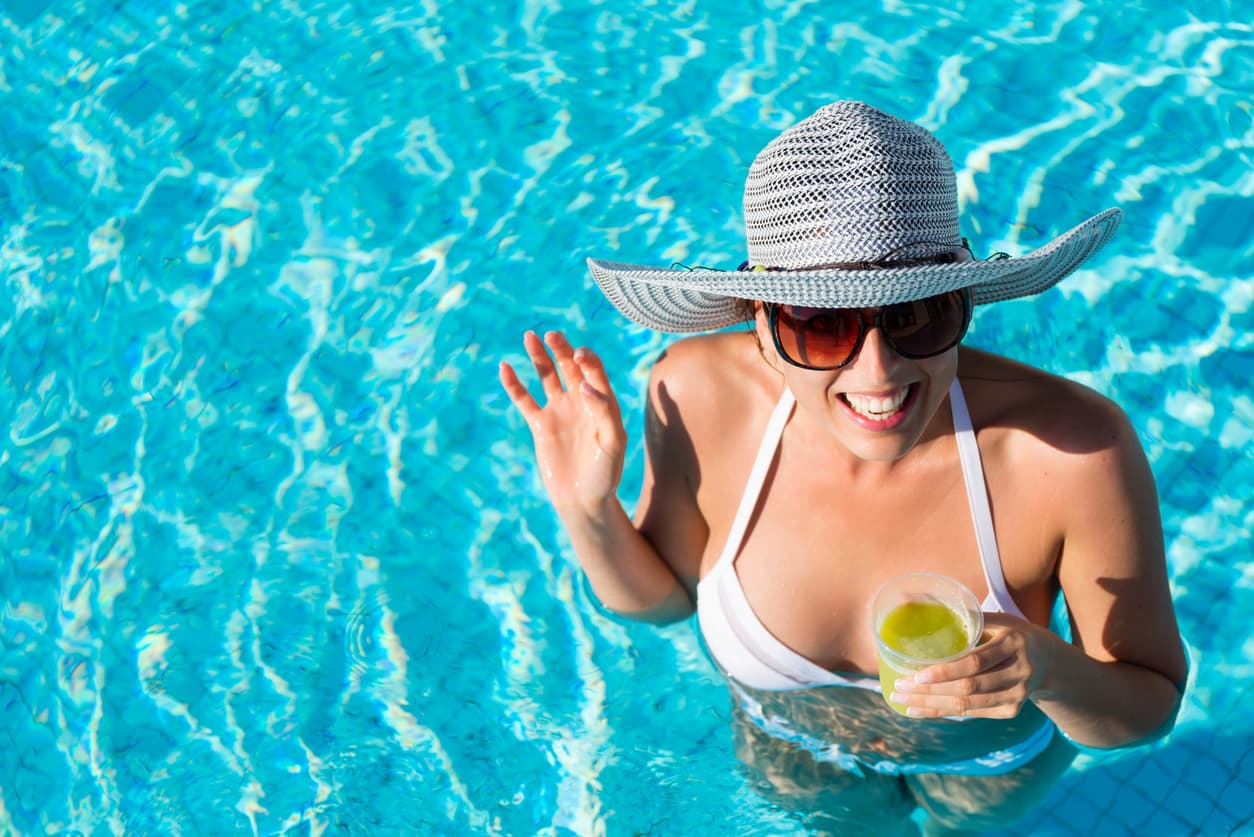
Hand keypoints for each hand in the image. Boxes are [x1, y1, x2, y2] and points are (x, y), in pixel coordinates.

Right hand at [499, 331, 626, 514]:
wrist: (583, 499)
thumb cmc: (606, 473)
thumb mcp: (612, 442)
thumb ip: (602, 411)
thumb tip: (583, 385)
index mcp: (603, 401)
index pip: (594, 370)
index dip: (586, 359)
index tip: (578, 357)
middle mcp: (581, 401)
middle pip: (570, 366)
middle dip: (561, 349)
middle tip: (552, 335)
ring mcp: (559, 411)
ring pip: (547, 376)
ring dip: (539, 356)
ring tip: (529, 336)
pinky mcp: (540, 424)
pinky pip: (524, 400)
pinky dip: (514, 385)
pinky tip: (505, 367)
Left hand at [888, 612, 1057, 718]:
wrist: (1049, 661)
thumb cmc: (1012, 634)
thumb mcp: (998, 620)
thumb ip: (965, 616)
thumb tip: (913, 600)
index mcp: (1013, 644)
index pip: (975, 662)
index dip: (946, 671)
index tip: (917, 674)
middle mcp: (1018, 673)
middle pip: (968, 688)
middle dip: (930, 691)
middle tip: (899, 689)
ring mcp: (1016, 696)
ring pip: (968, 706)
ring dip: (931, 705)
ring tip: (902, 701)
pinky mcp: (1011, 710)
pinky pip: (972, 713)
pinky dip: (943, 712)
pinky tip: (920, 709)